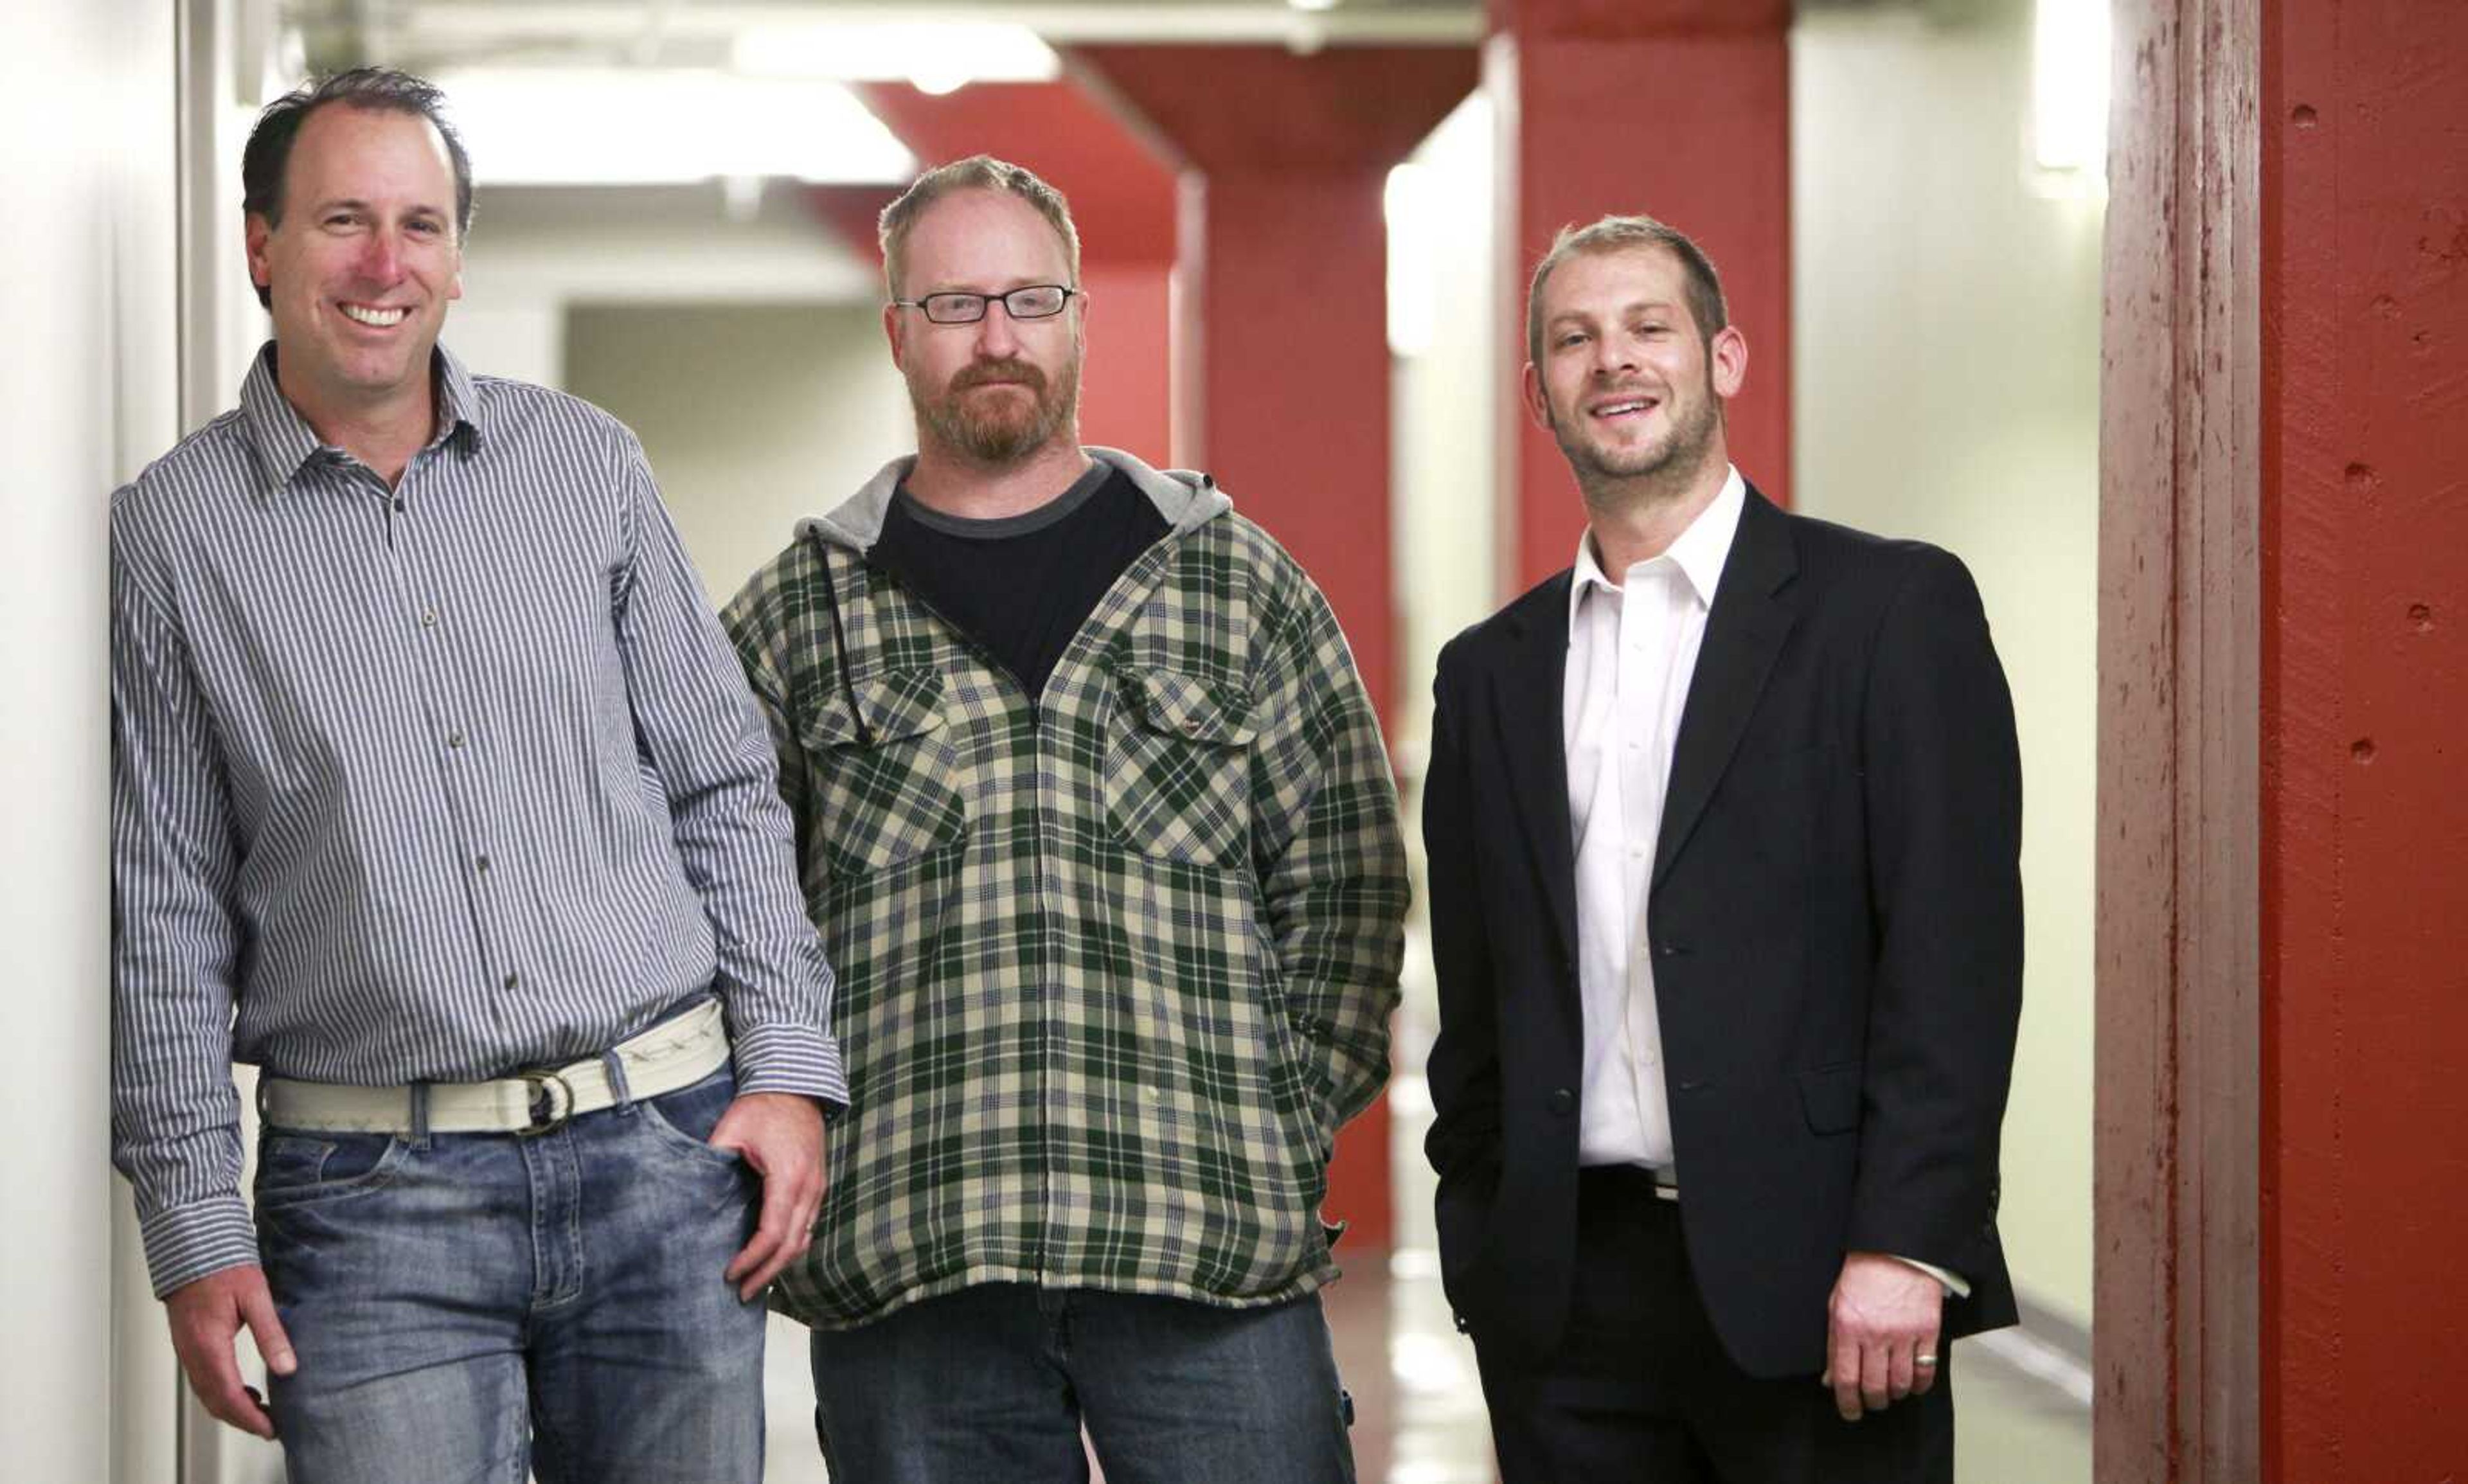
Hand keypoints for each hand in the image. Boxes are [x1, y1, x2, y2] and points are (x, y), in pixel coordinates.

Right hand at [164, 1264, 294, 1438]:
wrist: (192, 1248)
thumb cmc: (223, 1266)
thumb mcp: (256, 1296)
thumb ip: (271, 1333)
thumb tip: (288, 1368)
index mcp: (209, 1345)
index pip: (229, 1395)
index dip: (250, 1418)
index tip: (271, 1429)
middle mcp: (193, 1353)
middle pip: (215, 1402)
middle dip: (242, 1420)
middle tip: (271, 1427)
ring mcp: (187, 1351)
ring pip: (206, 1394)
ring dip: (231, 1409)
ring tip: (262, 1412)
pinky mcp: (188, 1345)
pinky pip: (202, 1381)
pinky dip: (221, 1394)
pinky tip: (243, 1391)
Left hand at [708, 1091, 826, 1300]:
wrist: (797, 1085)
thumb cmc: (763, 1106)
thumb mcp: (732, 1129)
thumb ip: (712, 1160)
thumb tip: (689, 1190)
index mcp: (788, 1176)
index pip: (773, 1233)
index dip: (752, 1259)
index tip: (730, 1274)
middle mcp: (809, 1187)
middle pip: (792, 1245)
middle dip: (768, 1274)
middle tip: (744, 1294)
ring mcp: (818, 1187)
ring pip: (805, 1238)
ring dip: (782, 1264)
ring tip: (758, 1282)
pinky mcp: (818, 1185)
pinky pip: (809, 1225)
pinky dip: (792, 1246)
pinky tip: (774, 1256)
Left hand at [1821, 1251, 1942, 1420]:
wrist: (1895, 1249)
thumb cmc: (1861, 1275)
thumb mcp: (1836, 1305)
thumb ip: (1833, 1343)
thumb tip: (1830, 1380)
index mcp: (1847, 1327)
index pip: (1846, 1379)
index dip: (1848, 1403)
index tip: (1850, 1412)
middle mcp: (1875, 1335)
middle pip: (1874, 1387)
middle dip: (1872, 1402)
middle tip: (1872, 1403)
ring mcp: (1904, 1334)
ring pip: (1900, 1383)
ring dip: (1895, 1394)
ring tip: (1891, 1392)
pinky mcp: (1928, 1331)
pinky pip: (1926, 1370)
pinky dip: (1920, 1384)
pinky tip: (1913, 1384)